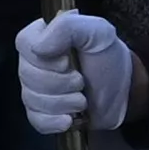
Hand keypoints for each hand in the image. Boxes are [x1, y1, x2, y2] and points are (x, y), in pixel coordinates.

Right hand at [16, 10, 132, 134]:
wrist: (124, 90)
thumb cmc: (108, 58)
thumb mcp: (98, 32)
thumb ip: (68, 27)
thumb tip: (38, 47)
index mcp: (42, 38)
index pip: (24, 43)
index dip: (45, 57)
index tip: (67, 61)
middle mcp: (32, 63)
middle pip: (28, 75)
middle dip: (61, 83)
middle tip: (82, 81)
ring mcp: (34, 89)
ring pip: (33, 99)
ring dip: (64, 102)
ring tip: (83, 99)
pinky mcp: (41, 113)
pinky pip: (36, 120)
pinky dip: (55, 122)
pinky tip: (70, 119)